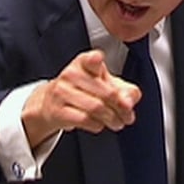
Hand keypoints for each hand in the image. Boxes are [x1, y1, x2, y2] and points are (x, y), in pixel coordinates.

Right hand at [21, 50, 139, 148]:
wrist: (52, 104)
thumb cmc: (83, 91)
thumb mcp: (106, 84)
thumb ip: (125, 90)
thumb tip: (130, 100)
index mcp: (84, 62)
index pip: (91, 58)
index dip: (95, 59)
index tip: (98, 60)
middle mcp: (71, 74)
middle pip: (106, 92)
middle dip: (122, 108)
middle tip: (128, 115)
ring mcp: (62, 92)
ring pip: (97, 108)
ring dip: (112, 119)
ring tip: (117, 122)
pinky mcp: (58, 111)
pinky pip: (85, 120)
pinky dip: (98, 125)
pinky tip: (99, 123)